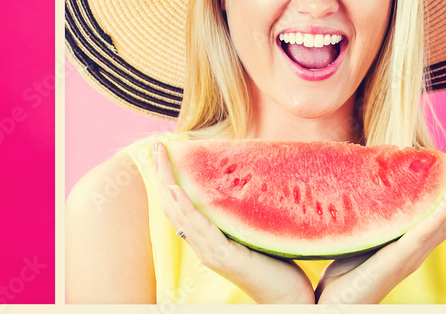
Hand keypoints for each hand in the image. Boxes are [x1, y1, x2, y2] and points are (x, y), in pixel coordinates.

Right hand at [154, 143, 313, 303]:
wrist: (289, 298)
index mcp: (204, 240)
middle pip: (171, 207)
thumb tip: (231, 180)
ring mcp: (211, 252)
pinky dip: (185, 207)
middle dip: (161, 174)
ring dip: (168, 183)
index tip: (161, 152)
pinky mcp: (225, 256)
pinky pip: (200, 228)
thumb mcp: (247, 232)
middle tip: (156, 146)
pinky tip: (177, 190)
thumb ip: (233, 213)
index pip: (175, 206)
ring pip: (180, 214)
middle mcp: (202, 246)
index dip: (165, 179)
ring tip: (162, 158)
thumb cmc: (273, 264)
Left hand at [316, 151, 445, 303]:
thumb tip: (357, 184)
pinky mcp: (402, 257)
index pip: (435, 212)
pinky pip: (429, 229)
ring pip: (445, 216)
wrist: (335, 305)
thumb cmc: (342, 274)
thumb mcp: (358, 238)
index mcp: (407, 244)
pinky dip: (444, 207)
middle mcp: (415, 249)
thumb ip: (366, 218)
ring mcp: (412, 254)